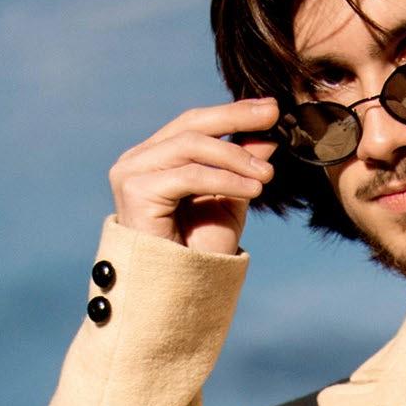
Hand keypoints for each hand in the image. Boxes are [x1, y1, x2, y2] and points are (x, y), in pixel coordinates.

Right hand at [108, 98, 278, 256]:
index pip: (195, 123)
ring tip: (267, 176)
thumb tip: (267, 134)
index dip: (233, 113)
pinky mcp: (135, 190)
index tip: (271, 108)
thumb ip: (241, 168)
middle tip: (273, 115)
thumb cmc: (197, 256)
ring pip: (192, 147)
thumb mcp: (228, 202)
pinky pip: (189, 175)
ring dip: (236, 158)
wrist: (175, 297)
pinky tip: (253, 191)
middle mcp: (138, 159)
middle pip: (191, 124)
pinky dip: (225, 180)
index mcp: (155, 157)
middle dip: (236, 118)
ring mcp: (132, 171)